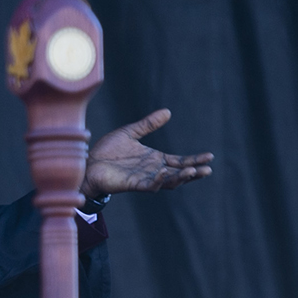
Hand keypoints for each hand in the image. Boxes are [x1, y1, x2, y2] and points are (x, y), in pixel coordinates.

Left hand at [82, 109, 211, 197]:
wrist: (87, 163)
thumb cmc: (107, 150)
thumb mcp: (130, 133)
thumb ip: (148, 124)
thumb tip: (167, 112)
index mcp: (155, 159)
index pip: (180, 161)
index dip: (195, 159)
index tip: (209, 156)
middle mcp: (153, 170)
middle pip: (178, 173)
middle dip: (193, 172)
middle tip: (207, 170)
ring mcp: (144, 178)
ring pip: (167, 182)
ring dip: (180, 178)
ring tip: (192, 171)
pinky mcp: (132, 184)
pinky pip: (149, 185)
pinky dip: (158, 181)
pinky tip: (164, 174)